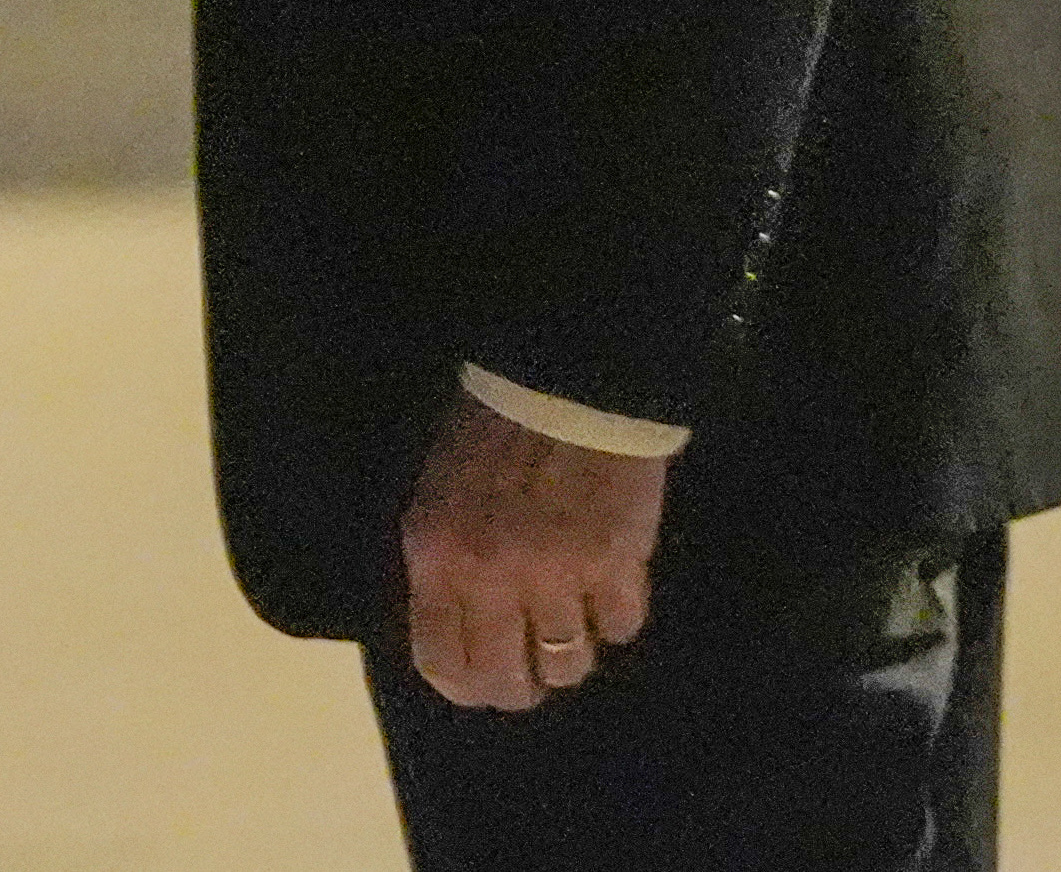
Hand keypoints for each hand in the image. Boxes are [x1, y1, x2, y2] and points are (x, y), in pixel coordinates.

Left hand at [401, 392, 661, 712]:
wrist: (565, 374)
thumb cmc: (491, 427)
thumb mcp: (438, 493)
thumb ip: (443, 564)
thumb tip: (458, 629)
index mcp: (438, 556)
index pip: (441, 663)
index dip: (466, 687)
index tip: (484, 683)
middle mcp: (492, 577)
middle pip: (508, 681)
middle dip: (522, 686)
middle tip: (534, 669)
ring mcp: (558, 573)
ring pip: (568, 664)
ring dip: (572, 652)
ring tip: (576, 623)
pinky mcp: (618, 560)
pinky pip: (623, 626)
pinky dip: (619, 615)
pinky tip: (613, 585)